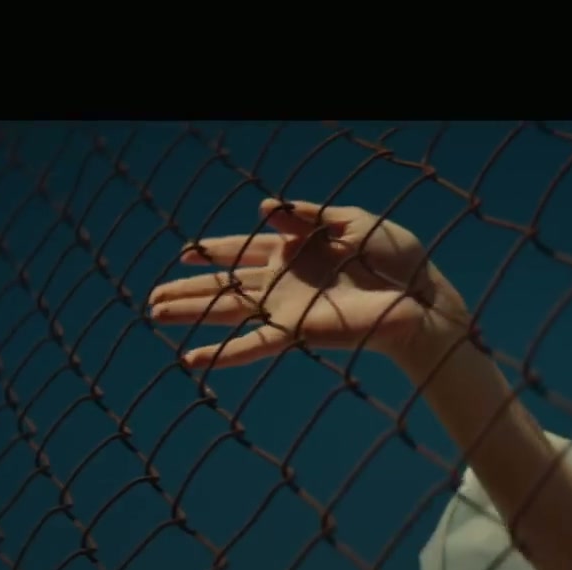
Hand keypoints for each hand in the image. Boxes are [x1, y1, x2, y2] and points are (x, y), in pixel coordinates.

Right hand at [147, 198, 466, 368]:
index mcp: (295, 250)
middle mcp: (284, 281)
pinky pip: (252, 344)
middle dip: (188, 289)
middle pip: (225, 283)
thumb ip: (308, 216)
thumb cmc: (395, 257)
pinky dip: (221, 353)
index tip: (184, 252)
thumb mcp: (352, 221)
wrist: (420, 294)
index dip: (212, 250)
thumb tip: (265, 207)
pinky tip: (191, 359)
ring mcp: (287, 307)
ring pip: (227, 310)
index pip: (243, 248)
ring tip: (154, 314)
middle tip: (152, 297)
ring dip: (190, 312)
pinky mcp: (298, 331)